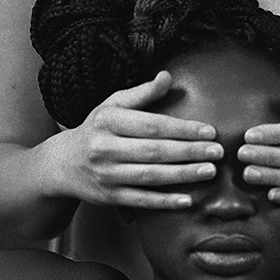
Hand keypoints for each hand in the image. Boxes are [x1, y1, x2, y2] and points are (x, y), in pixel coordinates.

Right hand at [62, 72, 221, 209]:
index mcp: (108, 121)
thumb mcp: (112, 106)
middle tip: (218, 152)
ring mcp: (106, 174)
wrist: (61, 164)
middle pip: (154, 151)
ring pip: (150, 176)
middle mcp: (105, 148)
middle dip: (189, 152)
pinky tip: (187, 200)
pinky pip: (140, 200)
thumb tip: (167, 77)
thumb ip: (142, 94)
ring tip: (209, 171)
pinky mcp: (108, 197)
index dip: (183, 129)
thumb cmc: (95, 130)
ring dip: (183, 175)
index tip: (209, 131)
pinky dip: (164, 202)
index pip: (152, 125)